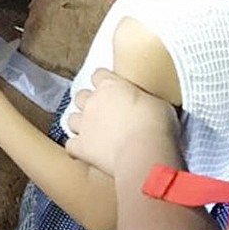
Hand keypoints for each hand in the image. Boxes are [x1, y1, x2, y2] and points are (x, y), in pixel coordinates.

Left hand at [63, 69, 179, 174]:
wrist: (144, 151)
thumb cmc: (155, 123)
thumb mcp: (157, 103)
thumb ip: (143, 100)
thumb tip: (145, 105)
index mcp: (110, 85)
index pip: (99, 75)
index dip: (104, 83)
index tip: (112, 90)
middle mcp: (92, 101)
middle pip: (81, 96)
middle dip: (89, 103)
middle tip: (103, 114)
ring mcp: (84, 124)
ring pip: (72, 119)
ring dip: (80, 125)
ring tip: (92, 133)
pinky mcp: (81, 146)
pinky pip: (71, 146)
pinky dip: (77, 149)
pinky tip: (86, 154)